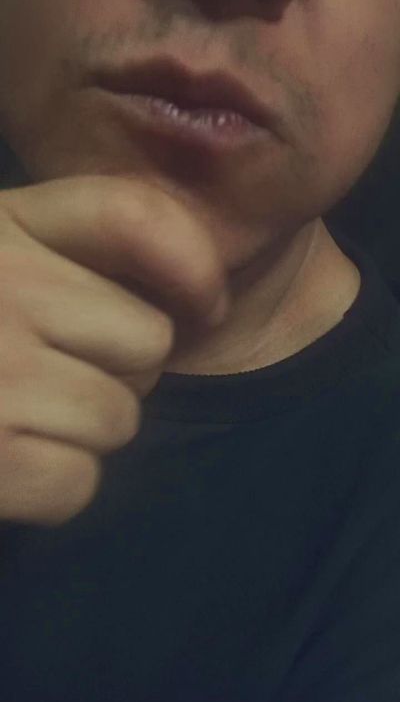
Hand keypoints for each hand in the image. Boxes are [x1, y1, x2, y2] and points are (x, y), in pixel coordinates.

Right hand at [0, 175, 228, 525]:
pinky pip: (79, 482)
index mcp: (0, 229)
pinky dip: (53, 485)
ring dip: (82, 430)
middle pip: (147, 341)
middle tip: (53, 372)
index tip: (204, 306)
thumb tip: (201, 297)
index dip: (193, 265)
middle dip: (115, 368)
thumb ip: (81, 244)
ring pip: (119, 418)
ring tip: (20, 415)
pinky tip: (8, 460)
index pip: (135, 217)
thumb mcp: (4, 257)